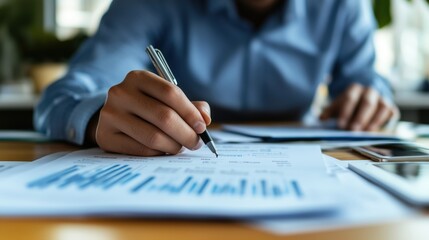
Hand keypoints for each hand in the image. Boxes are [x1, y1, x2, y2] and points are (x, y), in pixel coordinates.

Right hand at [94, 70, 210, 155]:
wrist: (114, 117)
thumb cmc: (147, 107)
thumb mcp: (166, 99)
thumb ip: (190, 106)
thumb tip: (205, 120)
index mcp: (138, 77)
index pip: (170, 93)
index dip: (190, 112)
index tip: (202, 126)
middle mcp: (121, 93)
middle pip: (164, 117)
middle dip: (186, 133)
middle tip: (196, 143)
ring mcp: (110, 115)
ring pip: (153, 137)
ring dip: (174, 146)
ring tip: (180, 147)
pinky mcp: (105, 136)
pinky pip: (141, 150)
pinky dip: (158, 153)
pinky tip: (163, 150)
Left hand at [320, 83, 398, 130]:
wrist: (365, 98)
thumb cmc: (349, 105)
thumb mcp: (337, 106)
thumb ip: (329, 112)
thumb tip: (321, 118)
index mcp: (355, 89)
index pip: (350, 98)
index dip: (345, 111)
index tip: (340, 124)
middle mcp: (370, 91)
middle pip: (367, 103)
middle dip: (360, 117)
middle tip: (353, 130)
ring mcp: (382, 99)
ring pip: (382, 107)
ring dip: (374, 121)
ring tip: (365, 133)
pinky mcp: (391, 108)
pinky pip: (391, 113)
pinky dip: (385, 122)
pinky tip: (377, 132)